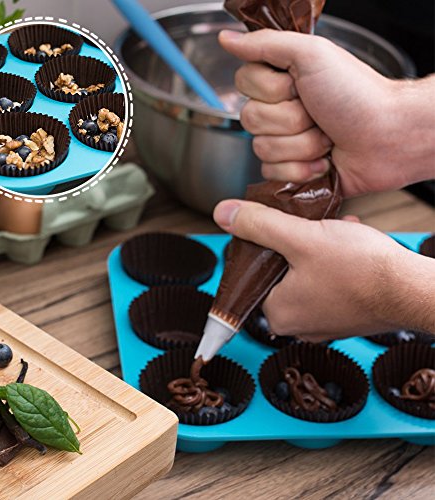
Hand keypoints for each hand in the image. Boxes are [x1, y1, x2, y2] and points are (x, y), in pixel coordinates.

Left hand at [214, 199, 434, 340]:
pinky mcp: (343, 317)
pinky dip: (332, 263)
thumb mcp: (301, 238)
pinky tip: (347, 244)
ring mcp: (322, 323)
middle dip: (294, 244)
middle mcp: (296, 325)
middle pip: (279, 272)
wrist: (414, 290)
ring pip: (305, 274)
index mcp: (277, 313)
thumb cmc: (363, 271)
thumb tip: (224, 214)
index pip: (251, 272)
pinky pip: (327, 283)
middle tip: (309, 228)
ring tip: (333, 233)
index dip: (264, 243)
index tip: (280, 229)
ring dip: (315, 249)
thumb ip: (260, 225)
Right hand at [219, 29, 434, 196]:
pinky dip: (302, 168)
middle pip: (251, 119)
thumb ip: (265, 44)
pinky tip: (323, 160)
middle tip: (318, 112)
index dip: (272, 88)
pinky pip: (272, 173)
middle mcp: (278, 109)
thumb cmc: (357, 94)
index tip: (299, 85)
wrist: (387, 136)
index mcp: (280, 79)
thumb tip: (227, 39)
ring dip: (302, 144)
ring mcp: (284, 141)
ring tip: (327, 137)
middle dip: (291, 119)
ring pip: (262, 148)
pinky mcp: (289, 169)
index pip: (243, 83)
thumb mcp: (311, 54)